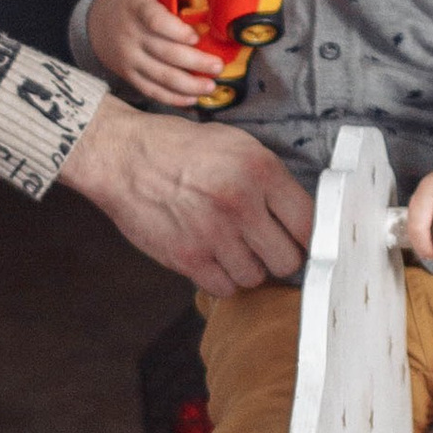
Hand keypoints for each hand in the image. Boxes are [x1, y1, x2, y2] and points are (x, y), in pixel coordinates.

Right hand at [58, 92, 313, 295]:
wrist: (123, 157)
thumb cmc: (182, 150)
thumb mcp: (237, 145)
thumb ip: (271, 180)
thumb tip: (304, 218)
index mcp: (260, 170)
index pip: (308, 223)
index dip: (308, 237)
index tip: (300, 240)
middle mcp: (240, 203)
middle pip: (287, 260)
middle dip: (279, 256)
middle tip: (266, 246)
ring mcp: (213, 234)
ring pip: (256, 278)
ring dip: (248, 268)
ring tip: (232, 247)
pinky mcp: (187, 257)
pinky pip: (224, 288)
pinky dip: (221, 278)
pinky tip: (213, 258)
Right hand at [86, 0, 226, 108]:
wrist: (96, 25)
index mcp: (134, 7)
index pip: (152, 19)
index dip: (173, 30)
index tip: (194, 37)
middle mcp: (131, 35)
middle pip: (163, 53)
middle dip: (193, 62)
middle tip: (217, 65)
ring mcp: (130, 58)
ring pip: (159, 76)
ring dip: (187, 84)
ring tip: (210, 86)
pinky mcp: (131, 75)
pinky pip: (151, 90)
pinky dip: (172, 98)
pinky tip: (192, 99)